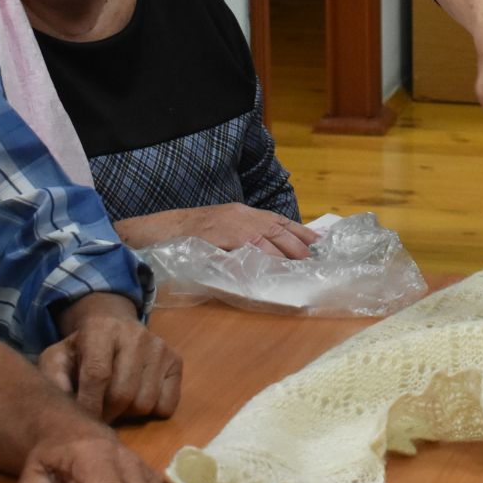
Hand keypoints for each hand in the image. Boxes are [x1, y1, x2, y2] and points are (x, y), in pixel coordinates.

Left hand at [43, 294, 183, 420]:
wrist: (112, 324)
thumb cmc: (81, 350)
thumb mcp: (57, 359)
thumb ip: (54, 382)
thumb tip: (69, 410)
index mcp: (100, 329)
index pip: (97, 374)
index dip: (88, 404)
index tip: (83, 420)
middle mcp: (135, 334)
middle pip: (122, 394)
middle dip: (107, 414)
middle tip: (98, 415)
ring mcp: (159, 347)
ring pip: (145, 403)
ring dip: (127, 414)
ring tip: (115, 404)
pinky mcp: (176, 361)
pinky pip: (167, 404)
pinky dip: (151, 411)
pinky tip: (136, 398)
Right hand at [119, 204, 320, 258]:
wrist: (162, 230)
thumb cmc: (192, 234)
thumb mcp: (224, 229)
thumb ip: (246, 238)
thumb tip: (272, 255)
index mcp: (244, 213)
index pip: (279, 221)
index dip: (301, 232)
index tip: (320, 244)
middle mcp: (241, 216)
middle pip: (277, 229)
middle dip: (298, 245)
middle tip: (315, 261)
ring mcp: (230, 226)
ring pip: (265, 238)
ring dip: (284, 254)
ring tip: (299, 267)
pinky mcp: (218, 238)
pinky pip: (242, 250)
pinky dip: (258, 259)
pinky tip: (271, 269)